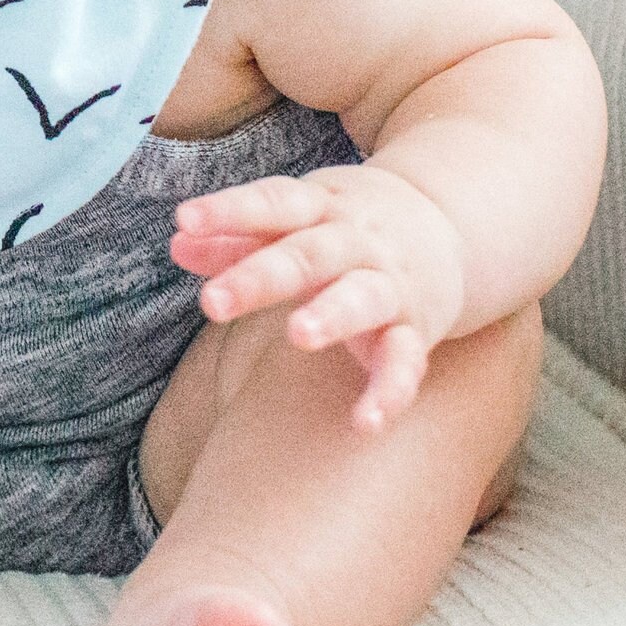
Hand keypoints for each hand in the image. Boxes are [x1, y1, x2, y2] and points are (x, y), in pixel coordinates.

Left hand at [169, 164, 464, 433]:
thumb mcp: (295, 218)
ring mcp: (388, 284)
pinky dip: (389, 391)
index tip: (183, 220)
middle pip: (306, 254)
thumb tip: (175, 244)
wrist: (450, 225)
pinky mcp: (417, 329)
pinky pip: (406, 361)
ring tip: (298, 335)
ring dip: (331, 316)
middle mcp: (356, 241)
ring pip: (362, 298)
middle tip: (212, 302)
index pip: (271, 203)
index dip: (227, 210)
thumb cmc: (346, 225)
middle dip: (259, 277)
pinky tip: (364, 423)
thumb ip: (236, 234)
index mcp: (319, 206)